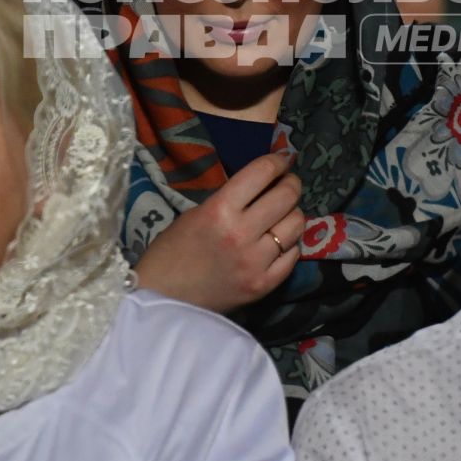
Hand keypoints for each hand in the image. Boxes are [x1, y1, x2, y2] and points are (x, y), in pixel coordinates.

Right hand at [133, 150, 305, 313]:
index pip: (262, 173)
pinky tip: (280, 243)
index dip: (277, 161)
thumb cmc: (171, 252)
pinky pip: (293, 256)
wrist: (164, 299)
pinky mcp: (263, 285)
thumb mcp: (196, 214)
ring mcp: (256, 261)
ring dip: (292, 215)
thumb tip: (261, 187)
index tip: (282, 161)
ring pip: (296, 225)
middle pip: (287, 197)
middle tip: (288, 184)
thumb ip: (229, 200)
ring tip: (283, 215)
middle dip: (291, 184)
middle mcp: (242, 233)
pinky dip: (290, 245)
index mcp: (220, 209)